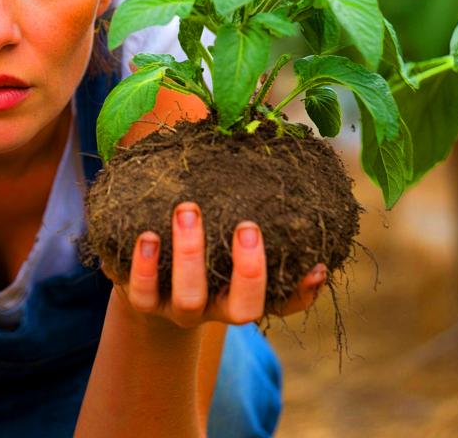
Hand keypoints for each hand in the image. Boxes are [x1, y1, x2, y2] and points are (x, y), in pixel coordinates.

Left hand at [107, 202, 326, 328]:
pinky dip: (145, 266)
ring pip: (191, 298)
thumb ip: (249, 204)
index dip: (302, 291)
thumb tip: (275, 147)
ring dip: (191, 254)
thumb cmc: (198, 242)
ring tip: (187, 210)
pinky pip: (142, 294)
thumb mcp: (225, 229)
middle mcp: (216, 308)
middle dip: (248, 270)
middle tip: (247, 226)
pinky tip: (147, 235)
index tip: (316, 264)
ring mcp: (178, 309)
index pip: (283, 303)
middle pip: (241, 309)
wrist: (147, 281)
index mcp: (245, 294)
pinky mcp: (143, 304)